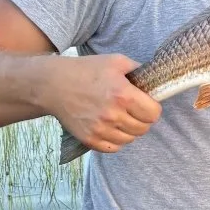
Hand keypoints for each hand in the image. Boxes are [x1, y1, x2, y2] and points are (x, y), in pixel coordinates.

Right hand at [44, 54, 160, 153]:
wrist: (54, 85)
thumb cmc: (86, 70)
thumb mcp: (116, 61)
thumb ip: (138, 70)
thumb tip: (155, 80)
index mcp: (123, 94)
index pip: (153, 113)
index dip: (152, 107)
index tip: (146, 103)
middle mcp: (113, 115)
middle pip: (143, 128)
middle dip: (142, 119)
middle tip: (133, 110)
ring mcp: (100, 129)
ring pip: (130, 139)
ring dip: (129, 130)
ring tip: (121, 117)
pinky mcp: (90, 139)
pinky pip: (114, 148)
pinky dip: (116, 140)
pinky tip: (111, 127)